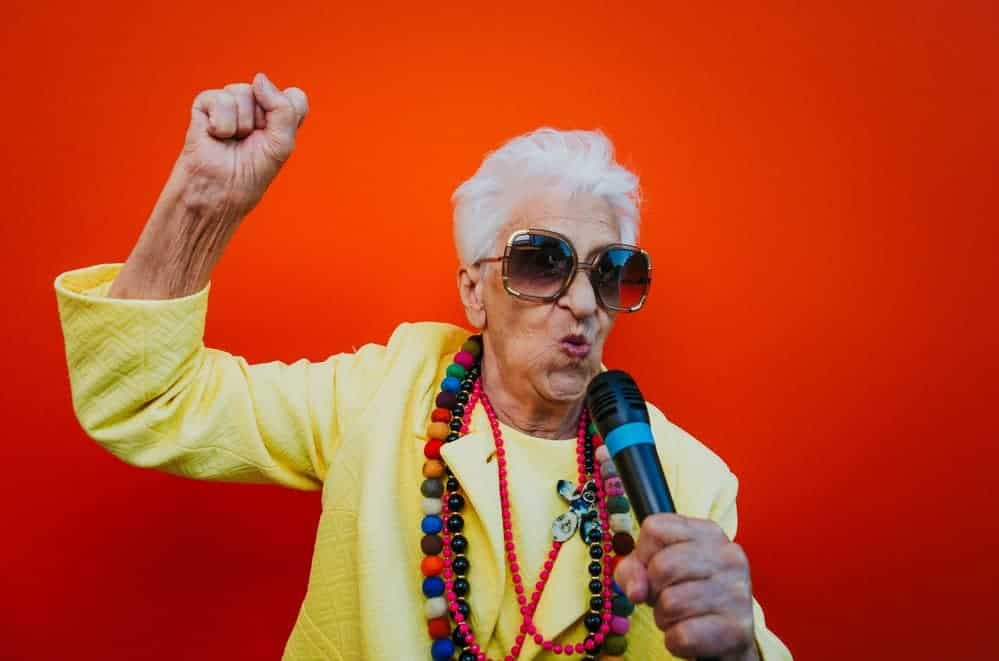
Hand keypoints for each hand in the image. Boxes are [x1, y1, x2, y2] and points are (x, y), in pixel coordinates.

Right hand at [177, 72, 308, 219]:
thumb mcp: (282, 144)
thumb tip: (259, 78)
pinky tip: (216, 136)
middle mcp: (256, 107)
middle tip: (249, 142)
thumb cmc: (250, 174)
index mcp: (278, 117)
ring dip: (241, 125)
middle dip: (261, 122)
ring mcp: (231, 103)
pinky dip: (222, 124)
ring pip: (244, 93)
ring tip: (232, 141)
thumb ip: (283, 109)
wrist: (218, 190)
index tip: (275, 138)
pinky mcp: (206, 103)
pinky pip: (221, 99)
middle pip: (267, 91)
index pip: (294, 97)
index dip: (286, 114)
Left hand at [614, 514, 757, 660]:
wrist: (726, 635)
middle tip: (667, 598)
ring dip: (664, 618)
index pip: (654, 529)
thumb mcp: (654, 571)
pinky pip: (683, 635)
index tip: (654, 571)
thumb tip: (635, 591)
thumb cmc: (686, 593)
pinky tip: (690, 633)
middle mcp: (729, 555)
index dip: (642, 555)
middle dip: (653, 591)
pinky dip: (675, 641)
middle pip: (662, 567)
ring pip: (671, 603)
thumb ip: (633, 570)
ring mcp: (737, 590)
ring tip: (680, 616)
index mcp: (708, 531)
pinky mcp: (737, 628)